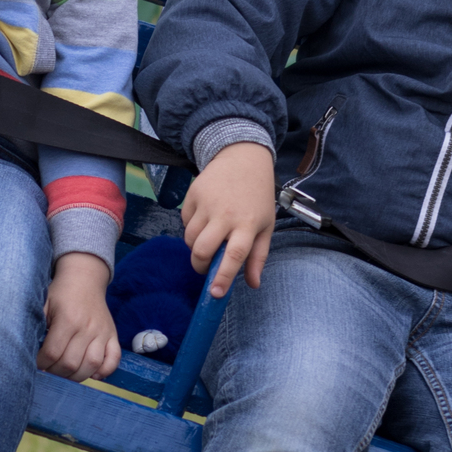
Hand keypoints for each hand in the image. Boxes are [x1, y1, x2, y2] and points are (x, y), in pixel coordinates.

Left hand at [39, 252, 120, 380]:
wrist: (84, 278)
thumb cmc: (60, 293)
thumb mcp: (43, 303)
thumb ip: (36, 325)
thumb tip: (27, 350)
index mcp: (67, 319)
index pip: (53, 352)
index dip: (42, 363)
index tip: (37, 363)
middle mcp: (87, 327)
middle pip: (71, 363)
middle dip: (56, 372)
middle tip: (50, 368)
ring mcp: (102, 332)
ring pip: (92, 365)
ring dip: (77, 376)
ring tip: (66, 373)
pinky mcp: (112, 335)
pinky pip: (113, 359)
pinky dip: (104, 371)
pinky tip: (92, 374)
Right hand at [181, 142, 275, 298]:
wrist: (243, 158)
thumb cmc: (257, 196)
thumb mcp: (266, 225)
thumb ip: (259, 256)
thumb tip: (253, 284)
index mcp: (248, 224)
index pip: (234, 255)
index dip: (223, 276)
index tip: (214, 294)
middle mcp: (226, 214)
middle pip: (203, 250)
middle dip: (200, 266)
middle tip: (206, 267)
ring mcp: (207, 203)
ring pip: (190, 239)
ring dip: (196, 247)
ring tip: (210, 238)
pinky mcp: (193, 194)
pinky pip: (185, 222)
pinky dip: (192, 227)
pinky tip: (205, 218)